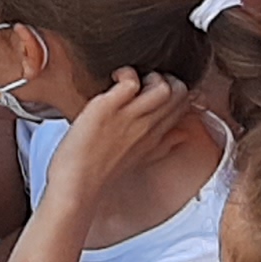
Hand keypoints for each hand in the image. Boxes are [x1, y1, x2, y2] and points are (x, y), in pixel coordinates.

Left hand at [39, 67, 201, 214]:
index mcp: (155, 136)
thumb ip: (162, 145)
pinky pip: (130, 81)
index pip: (183, 106)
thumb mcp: (139, 158)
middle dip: (168, 78)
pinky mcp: (109, 108)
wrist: (76, 188)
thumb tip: (181, 135)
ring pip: (166, 87)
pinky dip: (125, 73)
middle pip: (180, 93)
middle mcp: (148, 126)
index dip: (176, 90)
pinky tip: (113, 79)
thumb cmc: (99, 172)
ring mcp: (131, 117)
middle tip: (145, 81)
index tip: (157, 88)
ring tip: (132, 81)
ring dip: (152, 76)